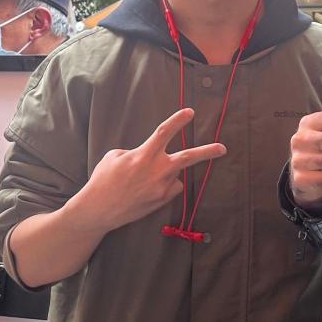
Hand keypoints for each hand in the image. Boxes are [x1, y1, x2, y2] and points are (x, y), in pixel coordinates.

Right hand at [68, 107, 225, 233]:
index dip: (178, 120)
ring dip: (166, 173)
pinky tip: (147, 190)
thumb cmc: (104, 180)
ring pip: (175, 175)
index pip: (164, 132)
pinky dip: (163, 185)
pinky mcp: (162, 201)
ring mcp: (161, 188)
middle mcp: (156, 171)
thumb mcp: (115, 156)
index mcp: (142, 155)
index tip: (190, 112)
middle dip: (207, 152)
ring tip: (143, 180)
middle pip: (188, 158)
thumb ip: (138, 152)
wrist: (98, 210)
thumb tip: (152, 156)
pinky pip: (171, 187)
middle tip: (223, 148)